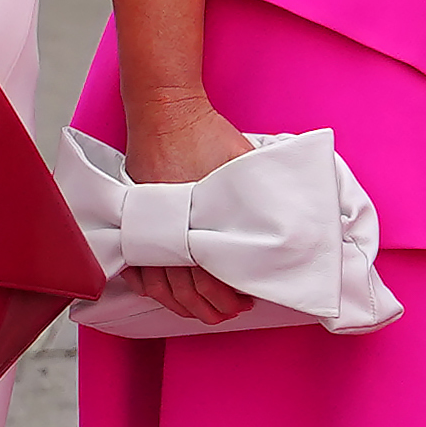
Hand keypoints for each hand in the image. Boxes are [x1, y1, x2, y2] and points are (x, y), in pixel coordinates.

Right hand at [112, 92, 263, 325]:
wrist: (167, 114)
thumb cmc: (208, 136)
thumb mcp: (248, 166)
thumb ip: (264, 198)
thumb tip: (293, 223)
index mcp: (200, 223)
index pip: (213, 277)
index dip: (229, 294)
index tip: (245, 301)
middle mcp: (170, 231)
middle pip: (186, 287)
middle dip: (209, 306)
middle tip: (228, 312)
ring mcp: (145, 227)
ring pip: (159, 283)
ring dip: (181, 303)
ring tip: (200, 311)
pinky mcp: (132, 219)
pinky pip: (133, 264)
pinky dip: (145, 285)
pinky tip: (158, 295)